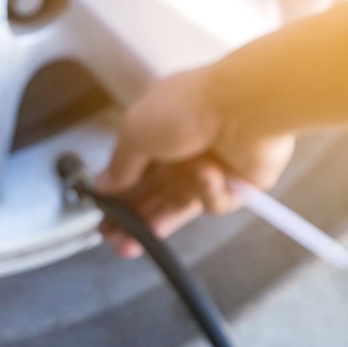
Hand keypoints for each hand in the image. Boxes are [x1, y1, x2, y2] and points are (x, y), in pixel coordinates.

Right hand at [95, 67, 294, 256]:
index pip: (133, 174)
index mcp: (157, 134)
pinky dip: (208, 192)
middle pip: (153, 195)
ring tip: (137, 240)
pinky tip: (209, 175)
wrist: (244, 105)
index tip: (103, 218)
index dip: (117, 198)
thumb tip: (102, 185)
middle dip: (133, 218)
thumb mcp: (135, 133)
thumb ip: (119, 166)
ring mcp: (210, 169)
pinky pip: (214, 203)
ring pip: (179, 206)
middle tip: (115, 239)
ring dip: (159, 222)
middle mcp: (182, 152)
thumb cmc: (188, 107)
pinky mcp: (237, 185)